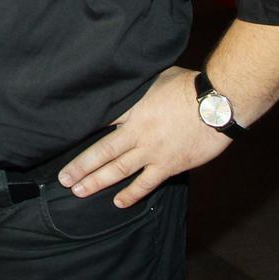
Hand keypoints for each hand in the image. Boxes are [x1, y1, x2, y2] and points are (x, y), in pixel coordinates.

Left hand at [56, 67, 231, 207]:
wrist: (217, 105)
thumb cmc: (189, 86)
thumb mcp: (157, 76)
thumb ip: (138, 85)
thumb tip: (127, 78)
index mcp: (132, 109)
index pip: (99, 122)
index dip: (79, 131)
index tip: (61, 139)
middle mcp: (137, 133)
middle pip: (102, 152)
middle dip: (80, 166)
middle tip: (63, 179)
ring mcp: (152, 152)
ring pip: (118, 170)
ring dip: (97, 182)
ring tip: (78, 191)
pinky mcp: (169, 165)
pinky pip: (146, 183)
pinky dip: (131, 194)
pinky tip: (118, 202)